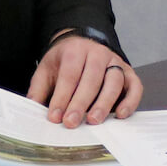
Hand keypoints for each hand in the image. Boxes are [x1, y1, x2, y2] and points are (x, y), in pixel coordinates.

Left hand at [28, 36, 142, 126]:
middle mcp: (98, 54)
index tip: (54, 117)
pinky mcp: (129, 72)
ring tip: (94, 121)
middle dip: (81, 103)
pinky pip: (135, 86)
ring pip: (114, 82)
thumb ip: (38, 89)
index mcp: (75, 50)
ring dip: (104, 103)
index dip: (62, 97)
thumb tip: (31, 110)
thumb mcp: (46, 69)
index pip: (69, 75)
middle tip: (71, 123)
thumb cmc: (65, 61)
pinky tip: (121, 115)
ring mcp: (116, 62)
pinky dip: (131, 101)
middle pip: (91, 79)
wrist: (83, 42)